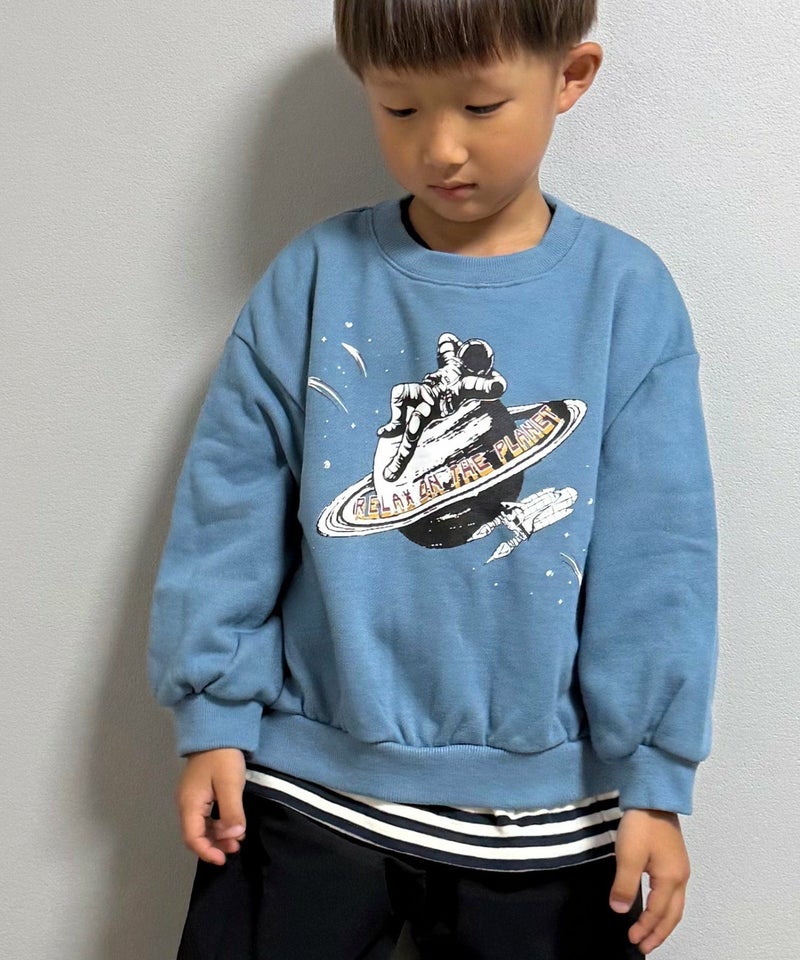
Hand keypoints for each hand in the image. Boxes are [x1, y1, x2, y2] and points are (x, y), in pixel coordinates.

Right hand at [175, 747, 246, 865]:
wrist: (216, 730)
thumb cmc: (222, 757)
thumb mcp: (230, 784)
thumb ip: (231, 811)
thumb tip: (234, 836)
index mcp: (189, 804)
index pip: (193, 837)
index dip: (207, 851)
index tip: (223, 859)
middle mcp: (186, 803)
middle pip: (195, 834)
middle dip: (214, 844)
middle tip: (236, 847)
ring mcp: (192, 797)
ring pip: (201, 826)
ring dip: (217, 835)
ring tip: (237, 838)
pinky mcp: (199, 792)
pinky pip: (205, 816)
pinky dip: (217, 824)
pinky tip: (231, 823)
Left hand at [609, 808, 690, 954]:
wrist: (653, 797)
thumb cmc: (641, 826)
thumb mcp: (628, 856)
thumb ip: (625, 885)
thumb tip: (620, 910)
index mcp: (670, 879)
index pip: (658, 913)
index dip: (645, 928)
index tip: (632, 940)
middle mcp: (680, 877)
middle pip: (673, 915)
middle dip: (660, 933)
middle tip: (645, 947)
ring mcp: (680, 868)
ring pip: (675, 905)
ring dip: (663, 923)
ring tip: (651, 934)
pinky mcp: (675, 860)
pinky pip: (673, 894)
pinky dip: (665, 908)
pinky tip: (656, 908)